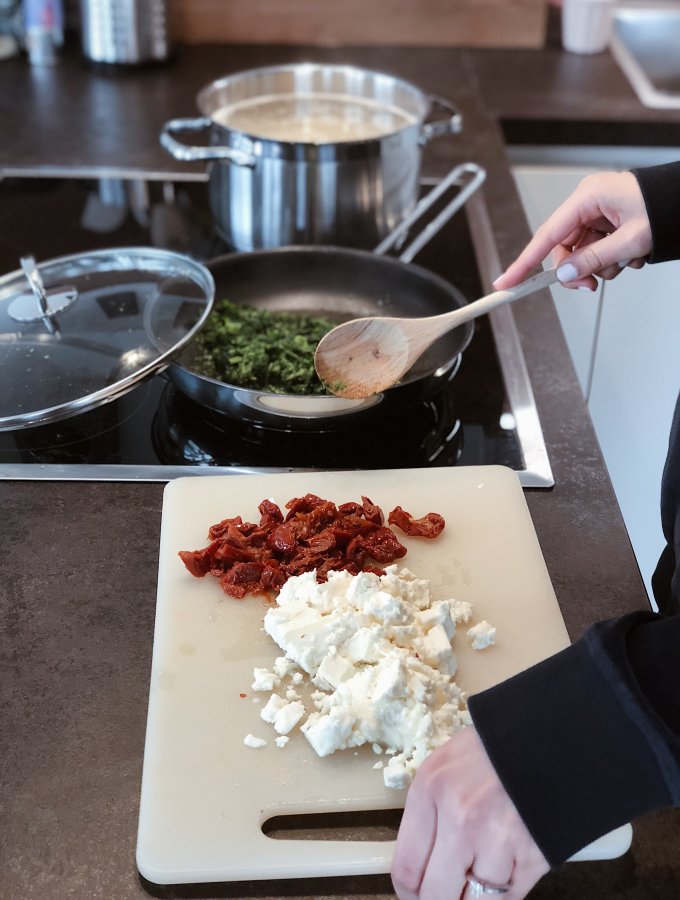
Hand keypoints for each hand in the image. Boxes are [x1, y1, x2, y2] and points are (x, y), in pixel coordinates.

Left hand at [391, 726, 548, 899]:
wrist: (548, 735)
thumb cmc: (494, 749)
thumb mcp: (445, 767)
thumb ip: (429, 814)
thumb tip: (420, 864)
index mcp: (431, 790)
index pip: (405, 868)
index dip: (409, 891)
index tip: (415, 892)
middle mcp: (460, 818)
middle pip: (434, 896)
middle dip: (438, 899)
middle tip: (446, 891)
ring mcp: (497, 840)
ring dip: (474, 897)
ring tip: (479, 875)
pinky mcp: (533, 856)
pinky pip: (509, 897)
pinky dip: (505, 892)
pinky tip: (506, 868)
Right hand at [493, 171, 652, 291]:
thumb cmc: (667, 206)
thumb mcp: (631, 240)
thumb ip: (594, 259)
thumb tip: (566, 274)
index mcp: (588, 197)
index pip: (547, 236)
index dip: (524, 263)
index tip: (506, 282)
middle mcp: (588, 203)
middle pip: (563, 249)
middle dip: (577, 270)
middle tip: (591, 285)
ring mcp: (597, 213)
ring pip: (580, 253)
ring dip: (600, 266)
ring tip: (626, 260)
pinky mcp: (607, 222)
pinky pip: (595, 250)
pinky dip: (610, 260)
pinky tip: (630, 256)